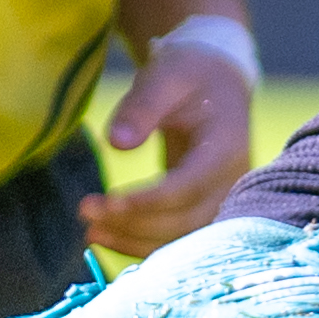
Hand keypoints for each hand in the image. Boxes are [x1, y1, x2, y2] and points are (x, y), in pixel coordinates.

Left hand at [88, 30, 259, 257]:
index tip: (104, 203)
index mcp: (227, 147)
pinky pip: (177, 236)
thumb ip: (142, 107)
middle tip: (85, 211)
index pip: (188, 186)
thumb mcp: (166, 76)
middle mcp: (232, 181)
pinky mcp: (206, 206)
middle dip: (133, 223)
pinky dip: (143, 242)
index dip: (147, 201)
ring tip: (90, 231)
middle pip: (185, 219)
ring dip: (135, 239)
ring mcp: (223, 198)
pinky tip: (107, 236)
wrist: (218, 83)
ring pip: (181, 236)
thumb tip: (115, 144)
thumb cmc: (191, 75)